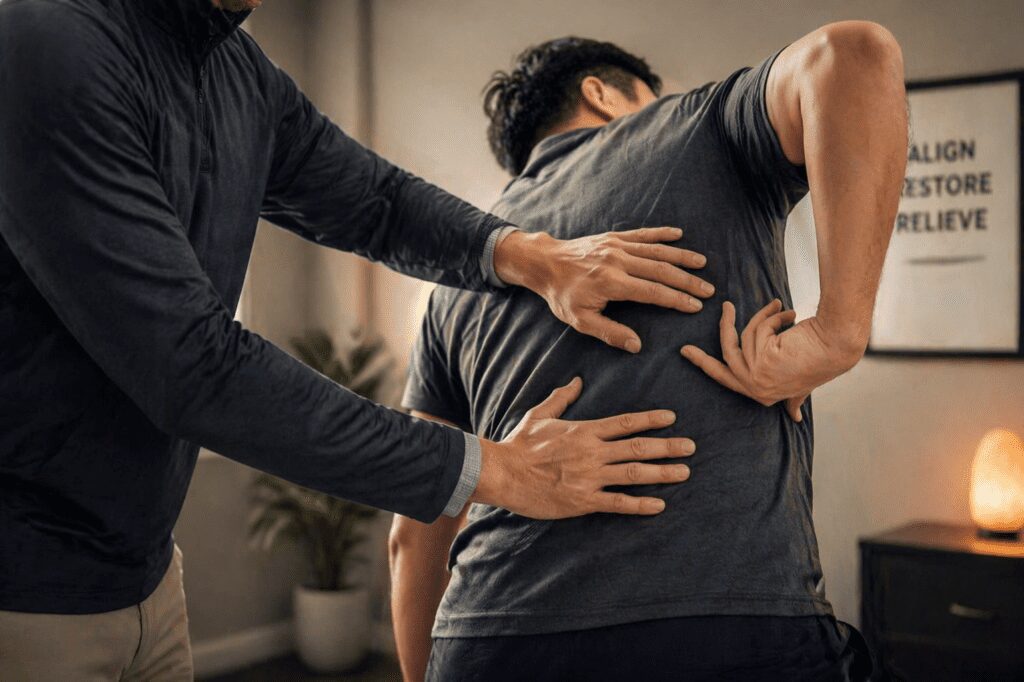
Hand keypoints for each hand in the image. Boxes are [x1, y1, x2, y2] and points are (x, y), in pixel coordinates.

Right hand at [473, 377, 694, 518]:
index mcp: (584, 430)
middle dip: (668, 447)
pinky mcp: (583, 500)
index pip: (625, 423)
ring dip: (662, 473)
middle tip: (691, 447)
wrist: (502, 472)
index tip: (671, 418)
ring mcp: (589, 477)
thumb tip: (576, 381)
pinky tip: (659, 504)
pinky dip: (640, 504)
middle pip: (638, 447)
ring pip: (634, 474)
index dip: (651, 420)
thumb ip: (560, 398)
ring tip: (684, 472)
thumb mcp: (539, 415)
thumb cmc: (519, 444)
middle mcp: (592, 452)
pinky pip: (618, 503)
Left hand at [494, 227, 712, 352]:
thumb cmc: (562, 295)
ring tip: (702, 264)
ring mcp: (616, 246)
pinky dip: (661, 234)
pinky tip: (678, 234)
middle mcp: (618, 261)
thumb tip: (637, 345)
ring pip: (656, 250)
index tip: (696, 306)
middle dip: (687, 281)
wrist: (545, 263)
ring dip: (681, 257)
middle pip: (661, 270)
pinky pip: (642, 234)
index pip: (653, 292)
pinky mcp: (614, 237)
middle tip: (709, 290)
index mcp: (612, 283)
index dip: (677, 299)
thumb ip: (610, 332)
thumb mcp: (580, 320)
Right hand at [680, 299, 860, 421]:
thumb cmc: (822, 361)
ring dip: (765, 317)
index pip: (726, 379)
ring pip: (745, 335)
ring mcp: (757, 376)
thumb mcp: (801, 384)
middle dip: (711, 338)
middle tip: (705, 323)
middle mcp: (757, 389)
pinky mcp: (761, 361)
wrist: (837, 346)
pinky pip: (757, 329)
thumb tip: (796, 419)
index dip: (706, 364)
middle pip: (723, 357)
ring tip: (784, 310)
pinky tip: (790, 315)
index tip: (687, 352)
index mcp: (764, 395)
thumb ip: (794, 400)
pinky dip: (774, 316)